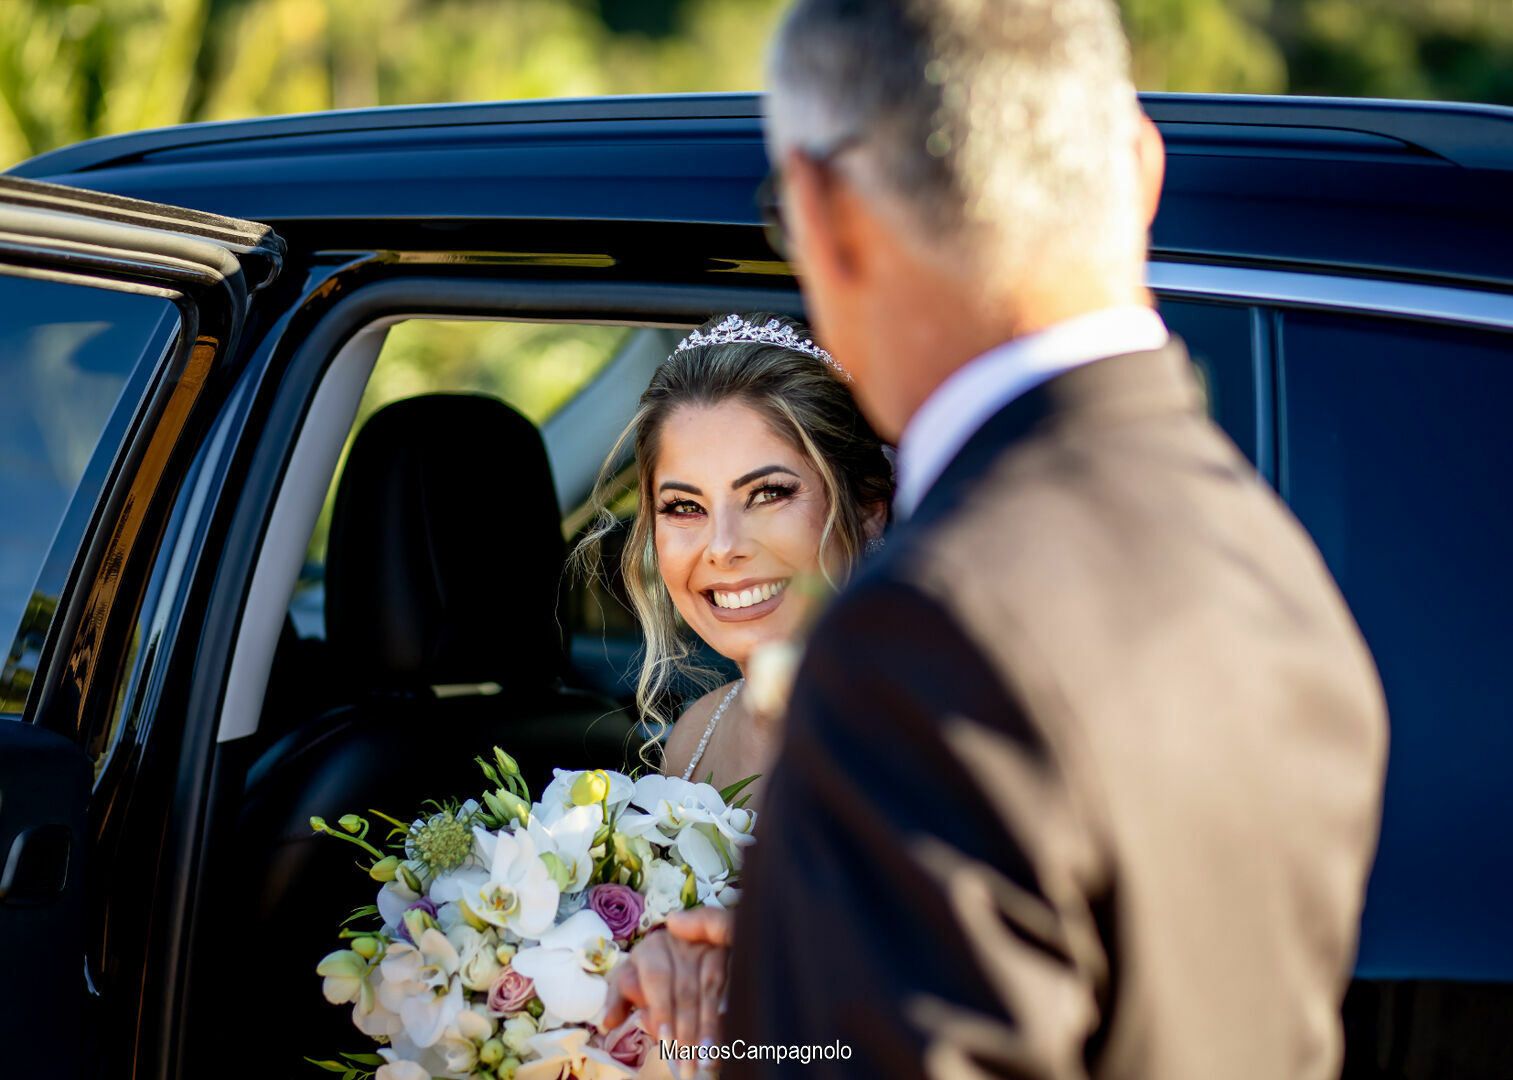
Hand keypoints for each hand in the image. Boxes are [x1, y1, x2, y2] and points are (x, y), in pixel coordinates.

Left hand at [604, 908, 734, 1076]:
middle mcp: (681, 944)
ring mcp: (706, 948)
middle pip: (685, 990)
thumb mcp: (631, 977)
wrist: (680, 938)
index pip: (657, 979)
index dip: (662, 1009)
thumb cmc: (651, 966)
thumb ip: (619, 999)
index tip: (665, 1039)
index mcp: (652, 948)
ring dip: (708, 1027)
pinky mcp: (727, 955)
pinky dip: (726, 1015)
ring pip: (710, 990)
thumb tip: (606, 1024)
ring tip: (706, 1059)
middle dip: (686, 1030)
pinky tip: (726, 1038)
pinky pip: (730, 987)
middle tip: (686, 1064)